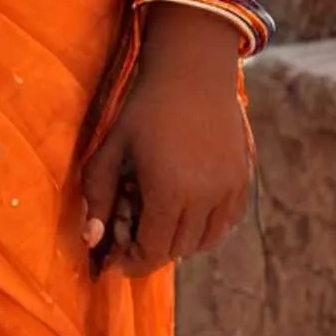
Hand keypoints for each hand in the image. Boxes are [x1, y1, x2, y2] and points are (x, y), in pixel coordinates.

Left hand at [81, 7, 252, 274]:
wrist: (192, 74)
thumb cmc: (143, 109)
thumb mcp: (110, 149)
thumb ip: (98, 197)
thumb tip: (91, 242)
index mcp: (169, 193)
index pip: (153, 251)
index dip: (132, 261)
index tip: (116, 258)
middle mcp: (205, 199)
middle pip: (177, 248)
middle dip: (150, 248)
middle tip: (130, 227)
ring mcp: (229, 192)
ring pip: (204, 241)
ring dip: (178, 240)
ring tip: (155, 214)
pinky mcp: (244, 182)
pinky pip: (225, 224)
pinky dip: (204, 228)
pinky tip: (184, 207)